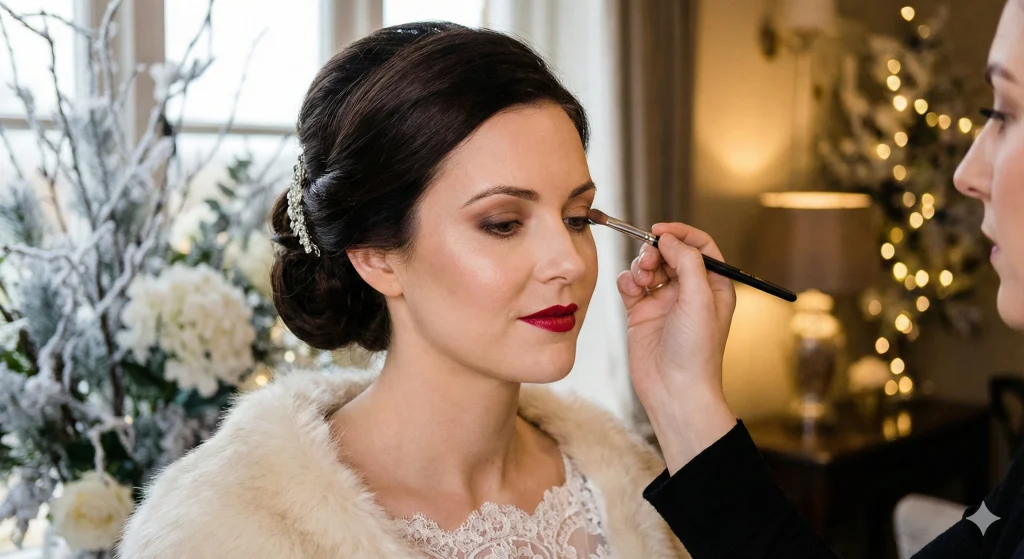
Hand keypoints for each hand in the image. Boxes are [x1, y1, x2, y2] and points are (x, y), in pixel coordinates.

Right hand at [616, 223, 737, 472]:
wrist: (675, 390)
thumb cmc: (696, 351)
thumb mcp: (699, 299)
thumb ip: (687, 262)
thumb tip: (669, 239)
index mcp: (712, 287)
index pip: (700, 247)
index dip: (681, 234)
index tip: (660, 231)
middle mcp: (689, 292)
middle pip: (670, 254)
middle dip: (656, 251)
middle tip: (649, 260)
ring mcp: (664, 302)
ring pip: (649, 267)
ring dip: (641, 266)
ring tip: (641, 280)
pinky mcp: (641, 313)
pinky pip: (631, 285)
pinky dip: (628, 281)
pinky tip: (630, 290)